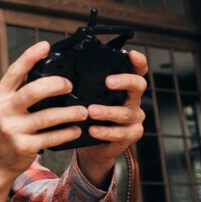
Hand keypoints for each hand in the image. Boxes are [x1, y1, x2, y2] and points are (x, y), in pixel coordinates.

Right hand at [0, 41, 88, 181]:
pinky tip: (76, 129)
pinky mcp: (24, 146)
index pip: (15, 71)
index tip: (45, 45)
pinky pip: (52, 137)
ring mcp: (13, 129)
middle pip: (33, 91)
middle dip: (56, 85)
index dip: (30, 57)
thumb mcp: (5, 106)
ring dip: (70, 112)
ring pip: (47, 116)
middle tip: (70, 85)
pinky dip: (67, 132)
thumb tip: (41, 66)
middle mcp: (4, 111)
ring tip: (83, 111)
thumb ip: (18, 89)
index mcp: (0, 96)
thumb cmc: (5, 129)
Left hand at [76, 50, 147, 185]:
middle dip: (124, 81)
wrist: (95, 146)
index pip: (137, 70)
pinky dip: (105, 132)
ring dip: (107, 111)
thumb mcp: (89, 98)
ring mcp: (133, 118)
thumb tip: (62, 72)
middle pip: (138, 86)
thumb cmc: (91, 117)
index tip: (131, 54)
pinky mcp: (130, 135)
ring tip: (92, 111)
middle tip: (108, 82)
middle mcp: (133, 100)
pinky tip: (93, 130)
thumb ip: (85, 86)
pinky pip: (120, 133)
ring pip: (125, 112)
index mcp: (125, 87)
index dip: (137, 61)